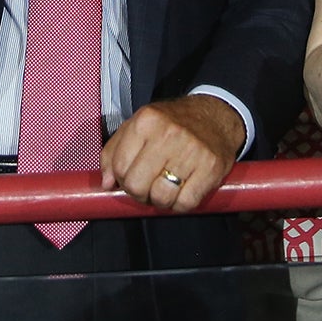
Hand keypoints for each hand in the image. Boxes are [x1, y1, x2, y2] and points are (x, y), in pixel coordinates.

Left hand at [101, 94, 245, 212]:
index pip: (120, 166)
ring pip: (161, 198)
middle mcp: (168, 134)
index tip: (131, 177)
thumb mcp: (138, 125)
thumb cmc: (173, 124)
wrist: (215, 116)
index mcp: (146, 121)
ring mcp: (191, 151)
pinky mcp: (211, 167)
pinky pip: (186, 203)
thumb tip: (107, 183)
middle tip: (148, 186)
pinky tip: (182, 190)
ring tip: (166, 187)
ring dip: (161, 200)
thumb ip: (115, 151)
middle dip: (139, 192)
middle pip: (137, 185)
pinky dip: (181, 204)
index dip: (122, 179)